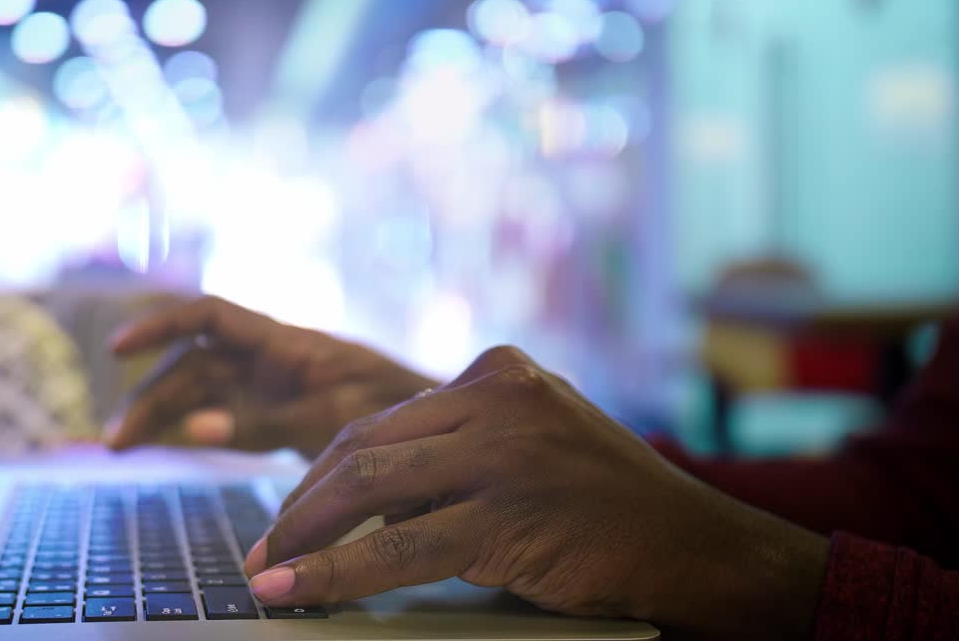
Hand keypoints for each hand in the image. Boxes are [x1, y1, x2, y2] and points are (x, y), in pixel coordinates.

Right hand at [104, 296, 437, 456]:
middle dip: (151, 395)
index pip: (210, 315)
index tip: (118, 348)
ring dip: (163, 415)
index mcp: (286, 342)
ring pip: (202, 393)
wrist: (445, 429)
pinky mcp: (281, 418)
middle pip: (194, 364)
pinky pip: (224, 418)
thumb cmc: (398, 409)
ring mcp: (275, 389)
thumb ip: (263, 422)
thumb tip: (191, 426)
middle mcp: (272, 359)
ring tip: (123, 448)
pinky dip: (193, 430)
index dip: (161, 323)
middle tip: (115, 443)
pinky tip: (167, 445)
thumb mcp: (331, 416)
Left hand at [242, 346, 829, 639]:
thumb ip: (459, 446)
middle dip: (304, 501)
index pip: (384, 417)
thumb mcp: (531, 443)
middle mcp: (496, 397)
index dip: (325, 468)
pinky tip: (296, 587)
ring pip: (370, 487)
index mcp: (497, 372)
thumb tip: (366, 487)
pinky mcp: (506, 514)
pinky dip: (335, 572)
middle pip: (365, 444)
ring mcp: (503, 452)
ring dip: (304, 532)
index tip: (292, 507)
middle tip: (265, 542)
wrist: (693, 543)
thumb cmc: (608, 501)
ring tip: (267, 565)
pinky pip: (396, 546)